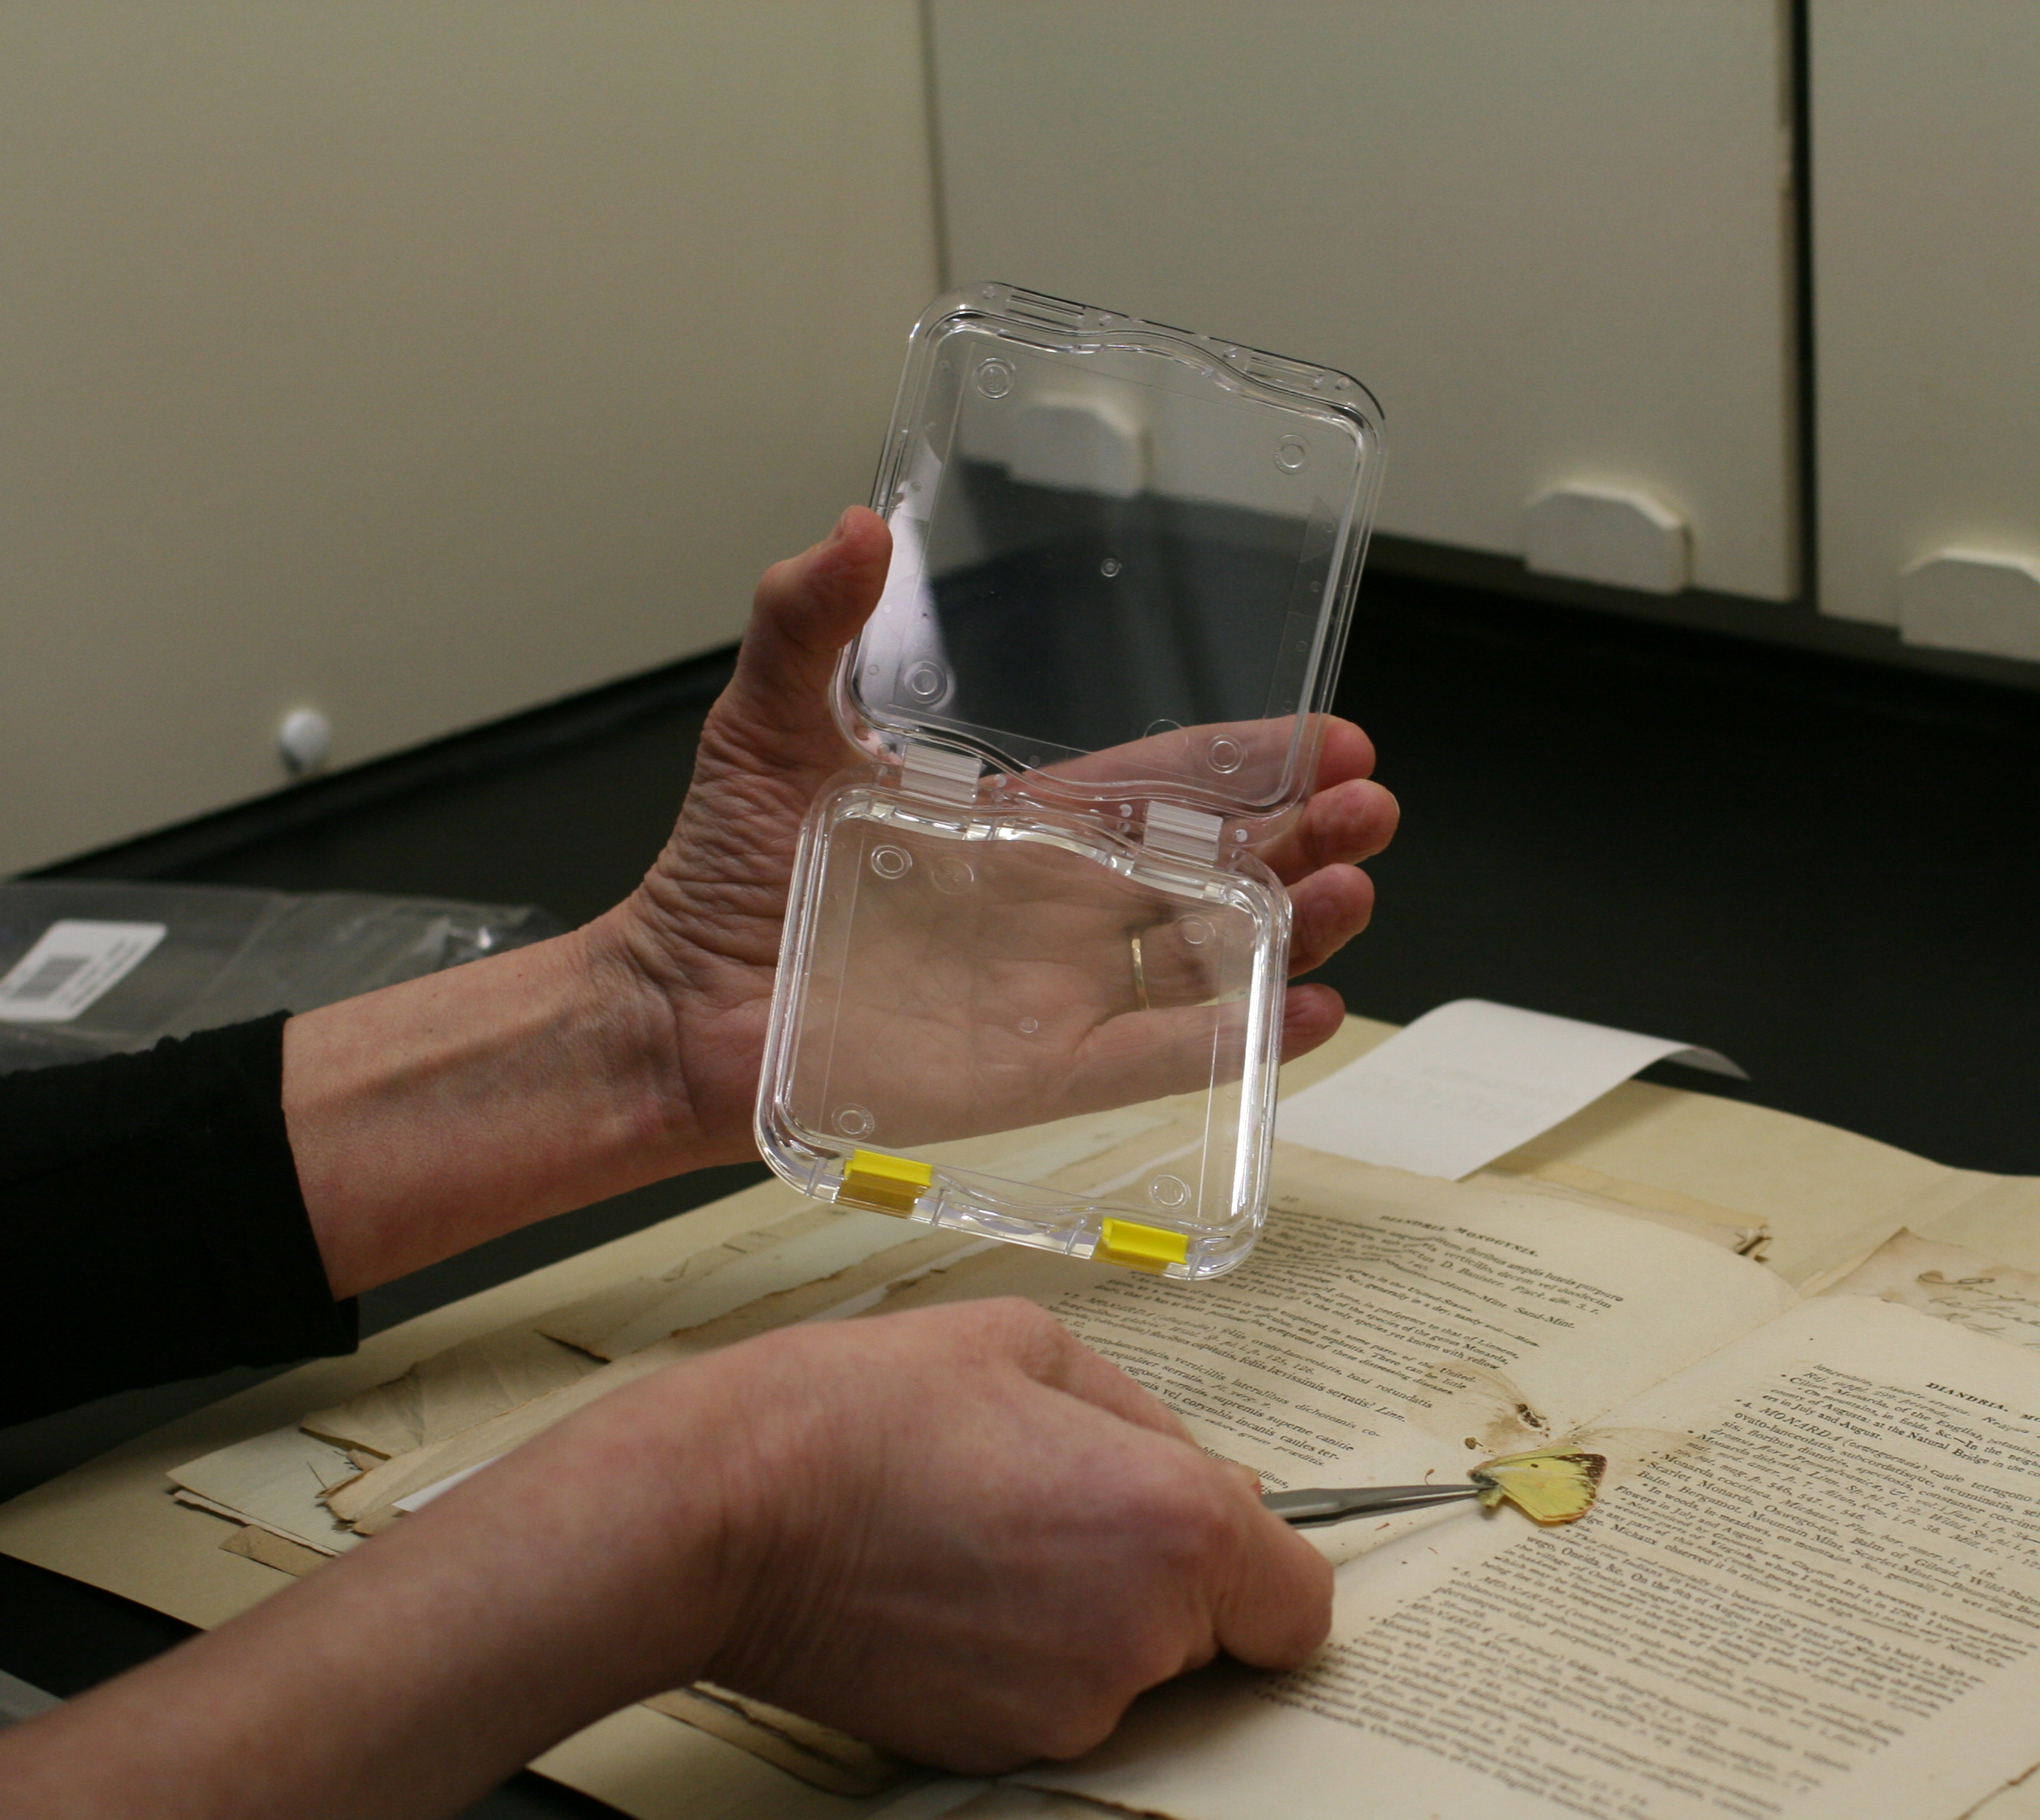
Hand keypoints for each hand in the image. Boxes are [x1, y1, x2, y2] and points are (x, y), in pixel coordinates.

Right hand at [566, 1298, 1333, 1767]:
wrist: (724, 1512)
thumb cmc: (863, 1415)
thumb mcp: (1033, 1349)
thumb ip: (1149, 1422)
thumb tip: (1209, 1476)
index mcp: (1178, 1528)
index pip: (1299, 1605)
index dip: (1263, 1566)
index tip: (1216, 1538)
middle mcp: (1138, 1638)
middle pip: (1210, 1637)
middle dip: (1163, 1580)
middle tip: (1062, 1508)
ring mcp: (1065, 1710)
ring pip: (1126, 1673)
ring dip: (1089, 1620)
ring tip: (986, 1542)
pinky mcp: (992, 1751)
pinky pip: (1051, 1705)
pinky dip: (1022, 1661)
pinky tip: (950, 1593)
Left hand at [598, 506, 1401, 1159]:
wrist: (672, 1007)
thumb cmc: (720, 875)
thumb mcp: (765, 725)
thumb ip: (809, 621)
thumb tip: (856, 524)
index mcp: (1023, 823)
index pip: (1167, 784)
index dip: (1252, 761)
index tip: (1333, 738)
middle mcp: (1059, 906)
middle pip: (1218, 867)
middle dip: (1304, 834)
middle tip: (1368, 809)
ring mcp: (1060, 992)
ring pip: (1211, 958)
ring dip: (1292, 927)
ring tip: (1349, 889)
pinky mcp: (1039, 1074)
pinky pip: (1162, 1055)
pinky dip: (1239, 1041)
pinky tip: (1304, 1010)